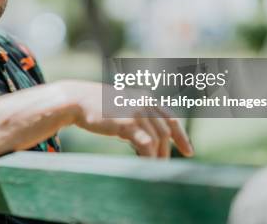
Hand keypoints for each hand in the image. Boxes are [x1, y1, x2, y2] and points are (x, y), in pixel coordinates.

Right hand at [59, 80, 193, 157]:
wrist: (77, 100)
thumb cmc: (97, 106)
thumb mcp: (123, 106)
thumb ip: (137, 117)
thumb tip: (147, 139)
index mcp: (146, 97)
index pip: (171, 118)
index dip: (182, 136)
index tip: (189, 151)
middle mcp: (145, 102)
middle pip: (166, 131)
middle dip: (168, 151)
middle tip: (163, 167)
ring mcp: (137, 112)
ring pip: (158, 140)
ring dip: (158, 157)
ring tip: (153, 169)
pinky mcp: (127, 123)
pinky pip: (146, 144)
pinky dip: (149, 157)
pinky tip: (145, 164)